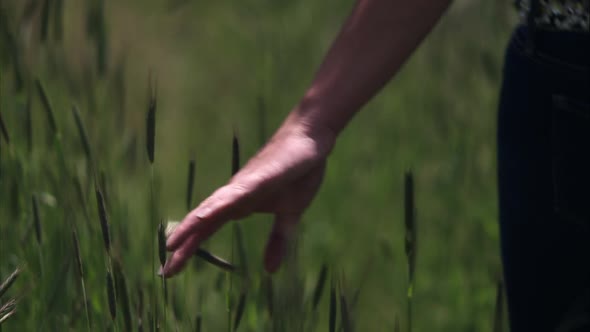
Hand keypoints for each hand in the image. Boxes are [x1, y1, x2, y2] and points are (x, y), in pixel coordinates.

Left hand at [162, 116, 334, 276]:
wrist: (309, 139)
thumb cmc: (297, 173)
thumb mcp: (290, 215)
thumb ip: (278, 241)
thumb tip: (269, 270)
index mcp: (238, 205)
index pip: (207, 230)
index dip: (189, 249)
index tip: (170, 271)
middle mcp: (234, 195)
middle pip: (202, 223)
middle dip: (183, 245)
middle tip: (164, 272)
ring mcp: (244, 185)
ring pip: (212, 208)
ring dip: (192, 226)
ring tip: (172, 245)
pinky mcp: (259, 177)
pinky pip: (235, 193)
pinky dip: (218, 205)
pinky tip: (204, 215)